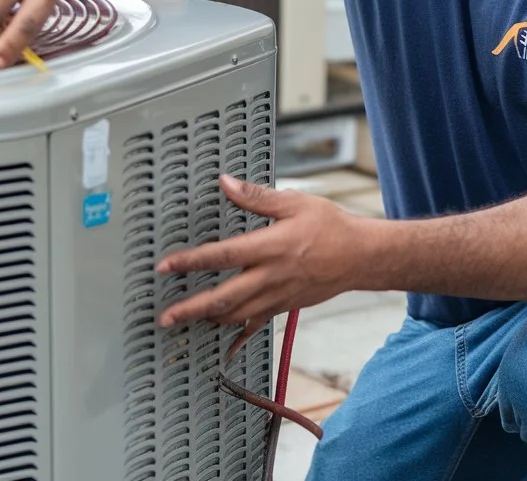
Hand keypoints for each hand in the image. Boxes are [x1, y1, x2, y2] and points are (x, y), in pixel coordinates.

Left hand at [156, 176, 367, 332]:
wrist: (360, 256)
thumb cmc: (330, 226)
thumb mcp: (294, 202)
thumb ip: (257, 197)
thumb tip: (227, 183)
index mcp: (271, 247)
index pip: (223, 255)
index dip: (191, 261)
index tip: (167, 266)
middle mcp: (271, 276)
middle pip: (223, 297)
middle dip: (191, 308)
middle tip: (166, 317)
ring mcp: (277, 296)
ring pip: (236, 315)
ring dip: (208, 320)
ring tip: (185, 321)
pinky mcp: (284, 306)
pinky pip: (256, 326)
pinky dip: (237, 336)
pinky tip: (223, 344)